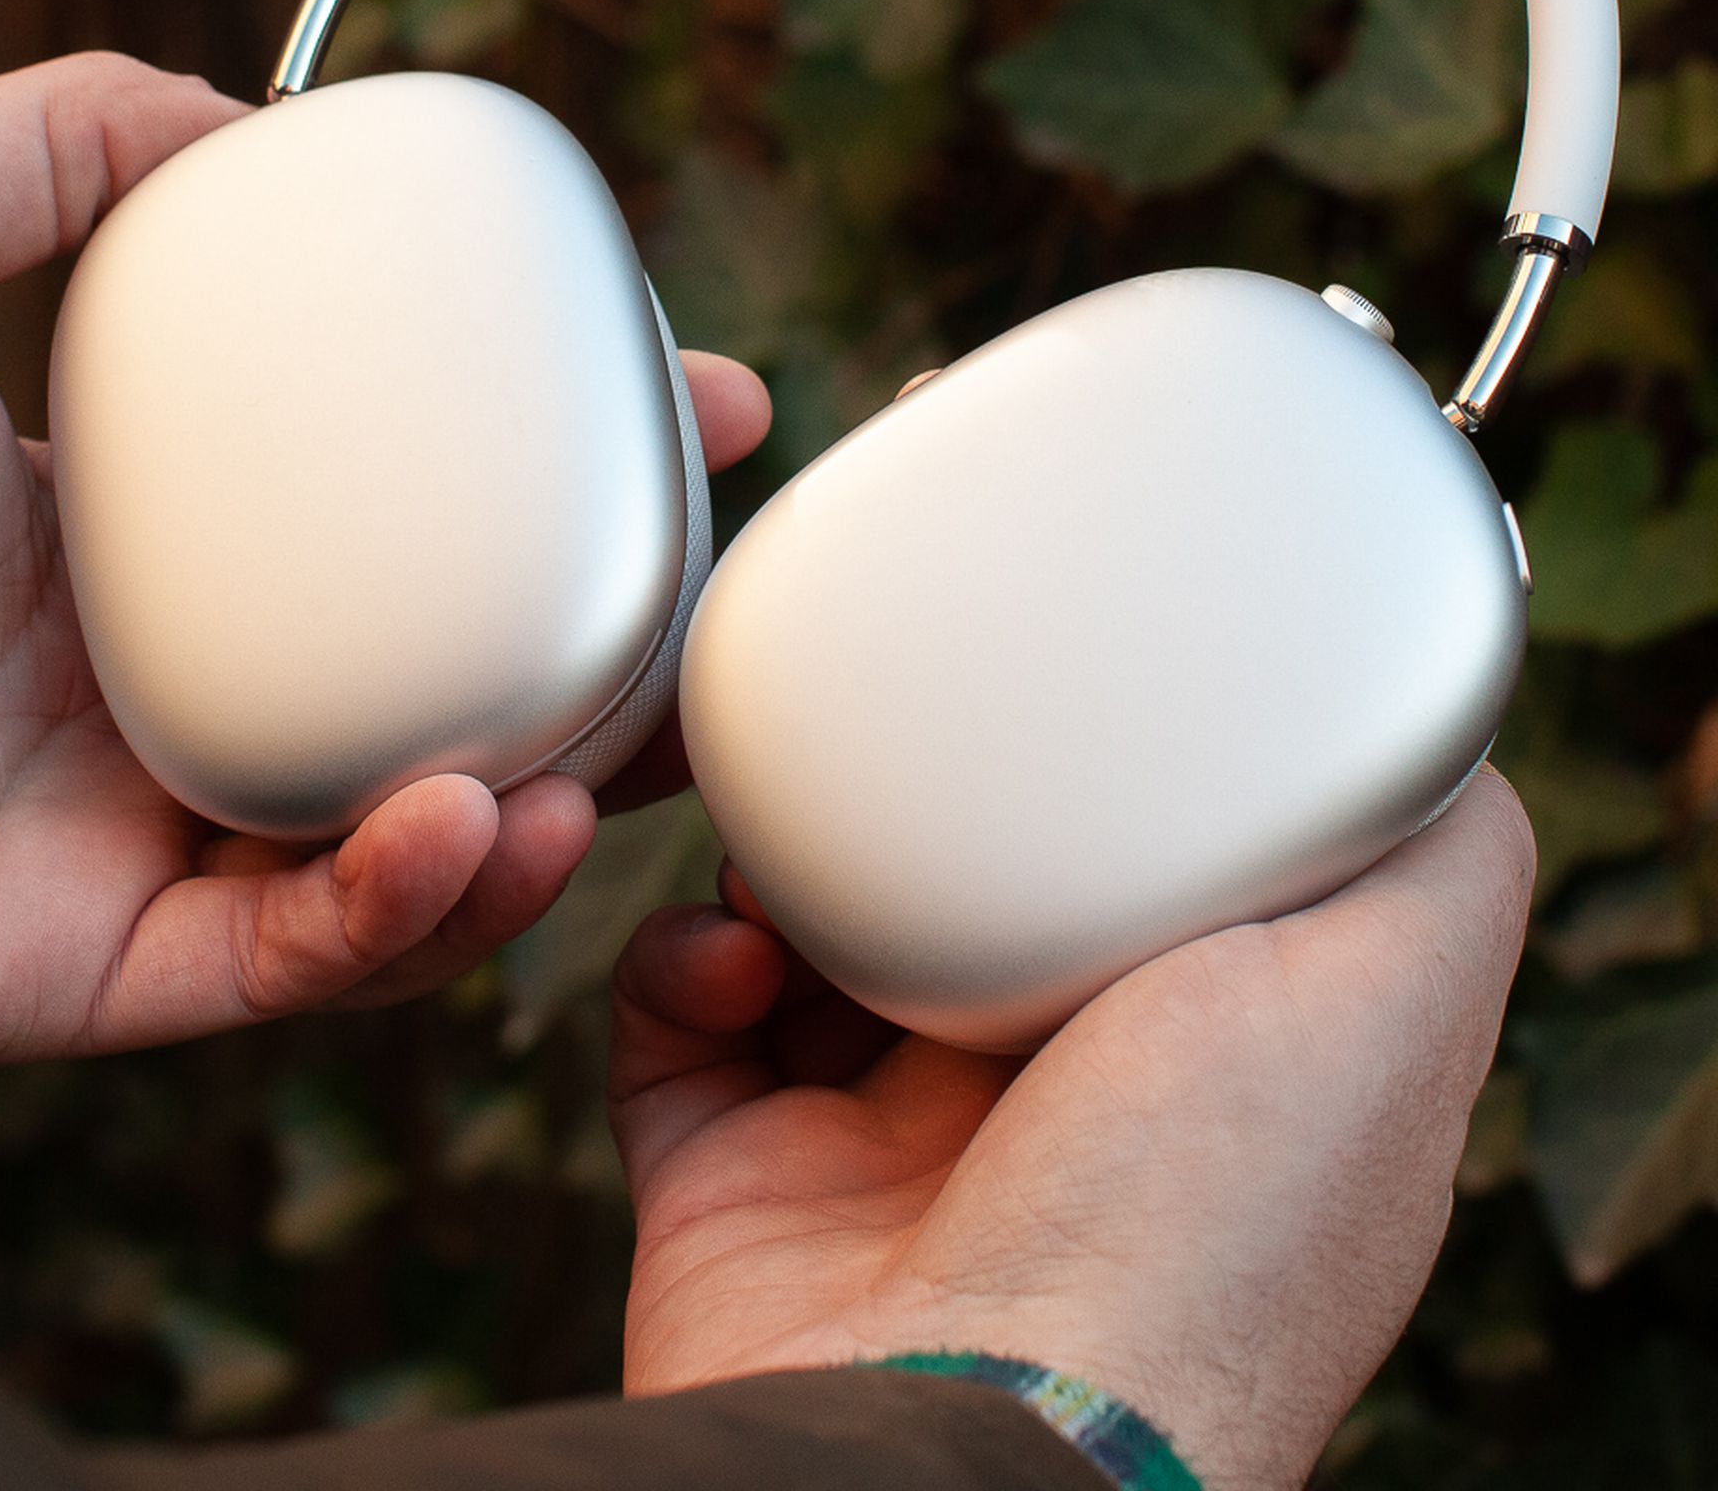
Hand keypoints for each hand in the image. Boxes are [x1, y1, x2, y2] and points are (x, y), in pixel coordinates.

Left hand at [0, 55, 770, 1071]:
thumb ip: (53, 137)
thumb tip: (246, 113)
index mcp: (111, 530)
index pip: (375, 509)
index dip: (535, 464)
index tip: (679, 399)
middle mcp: (130, 684)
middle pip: (411, 686)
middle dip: (585, 658)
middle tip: (707, 601)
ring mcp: (104, 834)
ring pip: (373, 849)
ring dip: (518, 812)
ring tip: (602, 754)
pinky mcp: (59, 971)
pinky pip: (270, 961)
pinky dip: (385, 913)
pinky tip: (457, 830)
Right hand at [610, 772, 1533, 1490]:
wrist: (968, 1432)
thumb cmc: (1194, 1235)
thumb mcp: (1384, 1003)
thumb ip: (1437, 862)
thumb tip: (1417, 730)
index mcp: (1194, 1081)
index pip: (1141, 887)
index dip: (1099, 787)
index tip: (1052, 701)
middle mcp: (1047, 1122)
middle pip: (964, 897)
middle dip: (915, 807)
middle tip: (889, 746)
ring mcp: (883, 1160)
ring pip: (809, 942)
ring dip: (783, 861)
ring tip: (786, 847)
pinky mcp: (739, 1185)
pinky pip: (679, 1029)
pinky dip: (681, 962)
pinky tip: (729, 951)